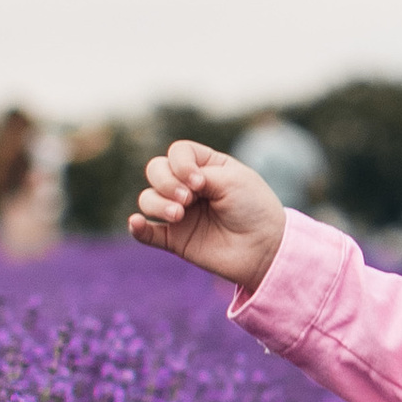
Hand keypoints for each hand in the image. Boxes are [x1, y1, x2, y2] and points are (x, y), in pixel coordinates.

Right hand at [127, 141, 286, 293]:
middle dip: (165, 182)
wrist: (264, 248)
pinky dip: (137, 226)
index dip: (181, 164)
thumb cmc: (254, 208)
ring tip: (179, 215)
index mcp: (206, 167)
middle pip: (156, 171)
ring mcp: (180, 213)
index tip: (201, 182)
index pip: (177, 153)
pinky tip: (137, 223)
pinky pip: (146, 232)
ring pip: (148, 199)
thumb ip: (196, 174)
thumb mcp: (231, 180)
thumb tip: (169, 187)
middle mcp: (188, 187)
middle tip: (188, 198)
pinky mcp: (174, 239)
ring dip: (157, 204)